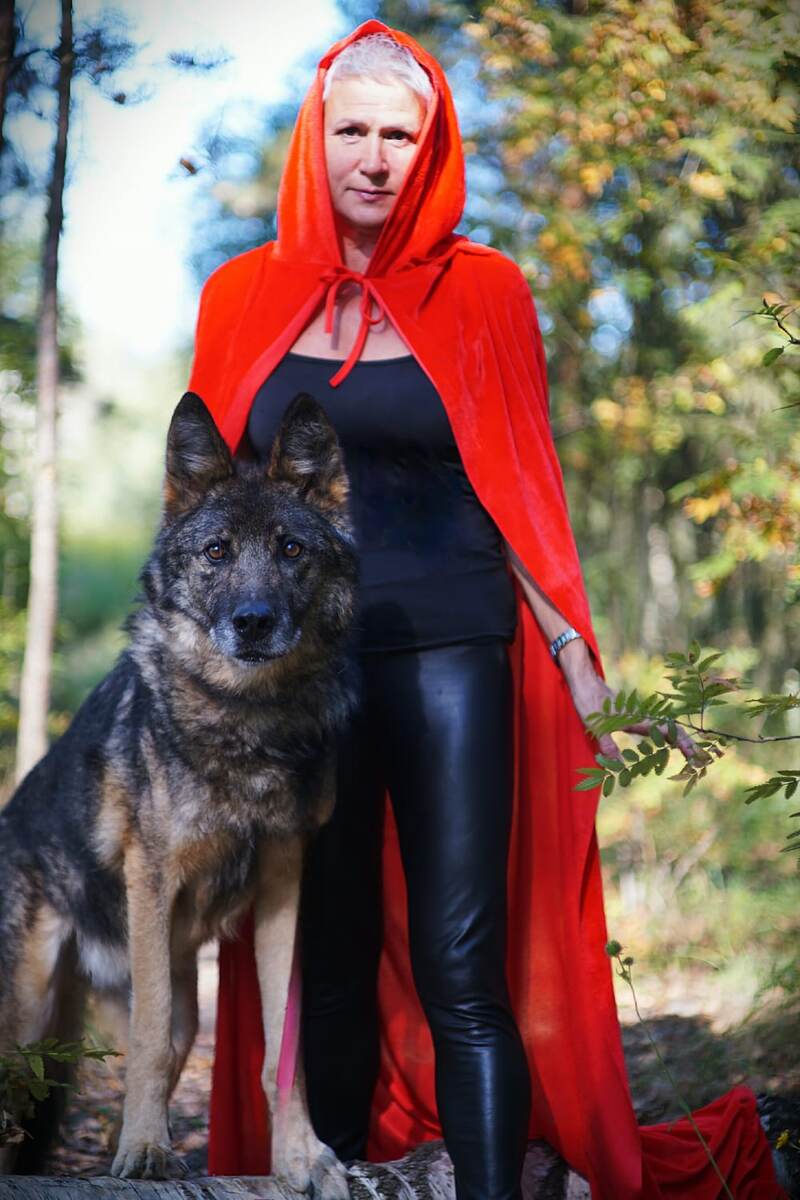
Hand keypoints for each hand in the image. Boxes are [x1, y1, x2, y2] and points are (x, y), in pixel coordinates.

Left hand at [558, 642, 701, 762]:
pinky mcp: (633, 717)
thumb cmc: (589, 702)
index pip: (667, 730)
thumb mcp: (596, 726)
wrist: (584, 682)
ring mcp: (639, 717)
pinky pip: (655, 728)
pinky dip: (667, 736)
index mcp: (638, 718)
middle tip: (700, 760)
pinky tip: (670, 745)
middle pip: (672, 729)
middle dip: (687, 744)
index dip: (682, 742)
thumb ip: (607, 745)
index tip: (694, 754)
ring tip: (692, 756)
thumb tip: (620, 766)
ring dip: (679, 740)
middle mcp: (642, 717)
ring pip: (666, 728)